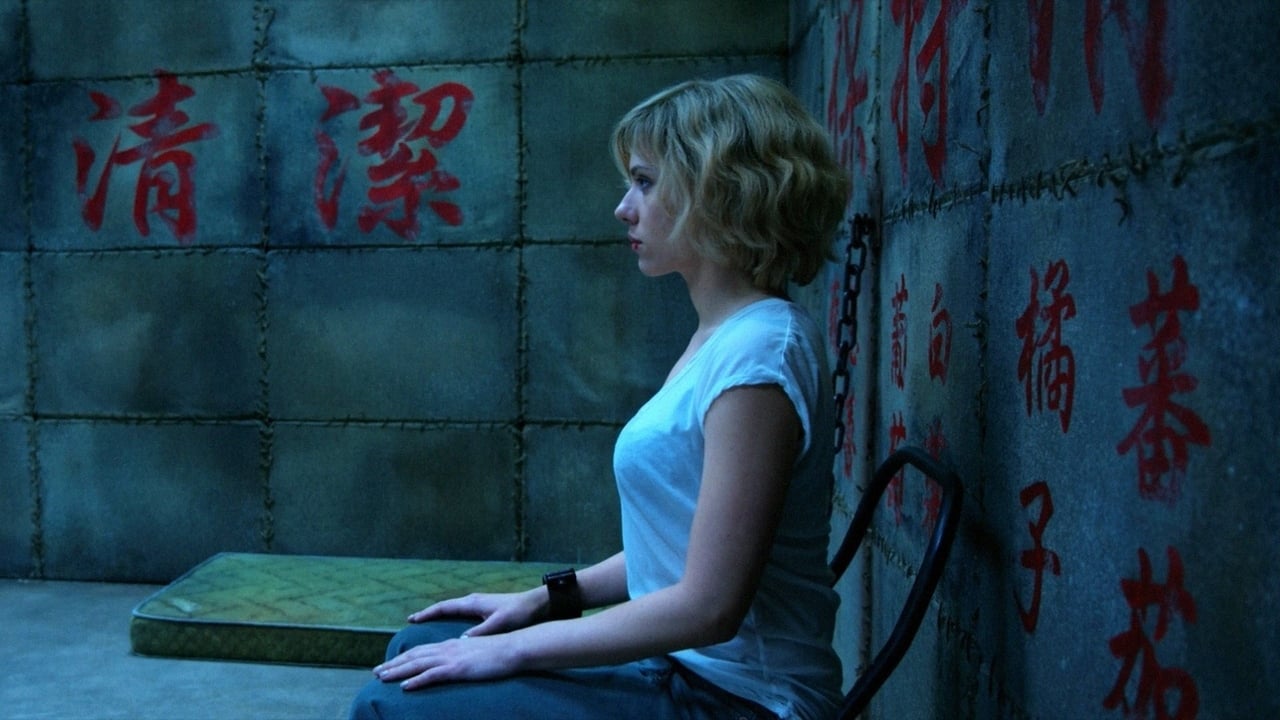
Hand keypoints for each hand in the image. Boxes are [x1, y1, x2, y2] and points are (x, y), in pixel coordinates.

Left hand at [374, 633, 518, 689]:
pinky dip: (416, 680)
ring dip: (397, 671)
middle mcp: (447, 648)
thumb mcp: (476, 652)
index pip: (421, 650)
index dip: (403, 657)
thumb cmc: (499, 652)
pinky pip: (432, 675)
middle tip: (375, 671)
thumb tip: (453, 664)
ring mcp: (452, 658)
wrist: (513, 648)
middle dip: (393, 664)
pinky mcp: (458, 669)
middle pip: (414, 656)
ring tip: (381, 678)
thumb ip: (462, 656)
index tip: (389, 664)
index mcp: (451, 645)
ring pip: (417, 664)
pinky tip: (404, 687)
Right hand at [408, 588, 546, 636]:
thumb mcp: (498, 624)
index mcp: (472, 603)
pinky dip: (449, 616)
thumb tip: (461, 640)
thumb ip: (481, 632)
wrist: (535, 604)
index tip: (412, 619)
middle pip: (444, 606)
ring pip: (452, 609)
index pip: (444, 607)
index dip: (427, 613)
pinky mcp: (484, 608)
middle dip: (428, 613)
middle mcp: (472, 600)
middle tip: (412, 620)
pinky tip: (448, 624)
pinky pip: (460, 612)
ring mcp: (478, 603)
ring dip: (437, 614)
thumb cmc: (517, 613)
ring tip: (425, 622)